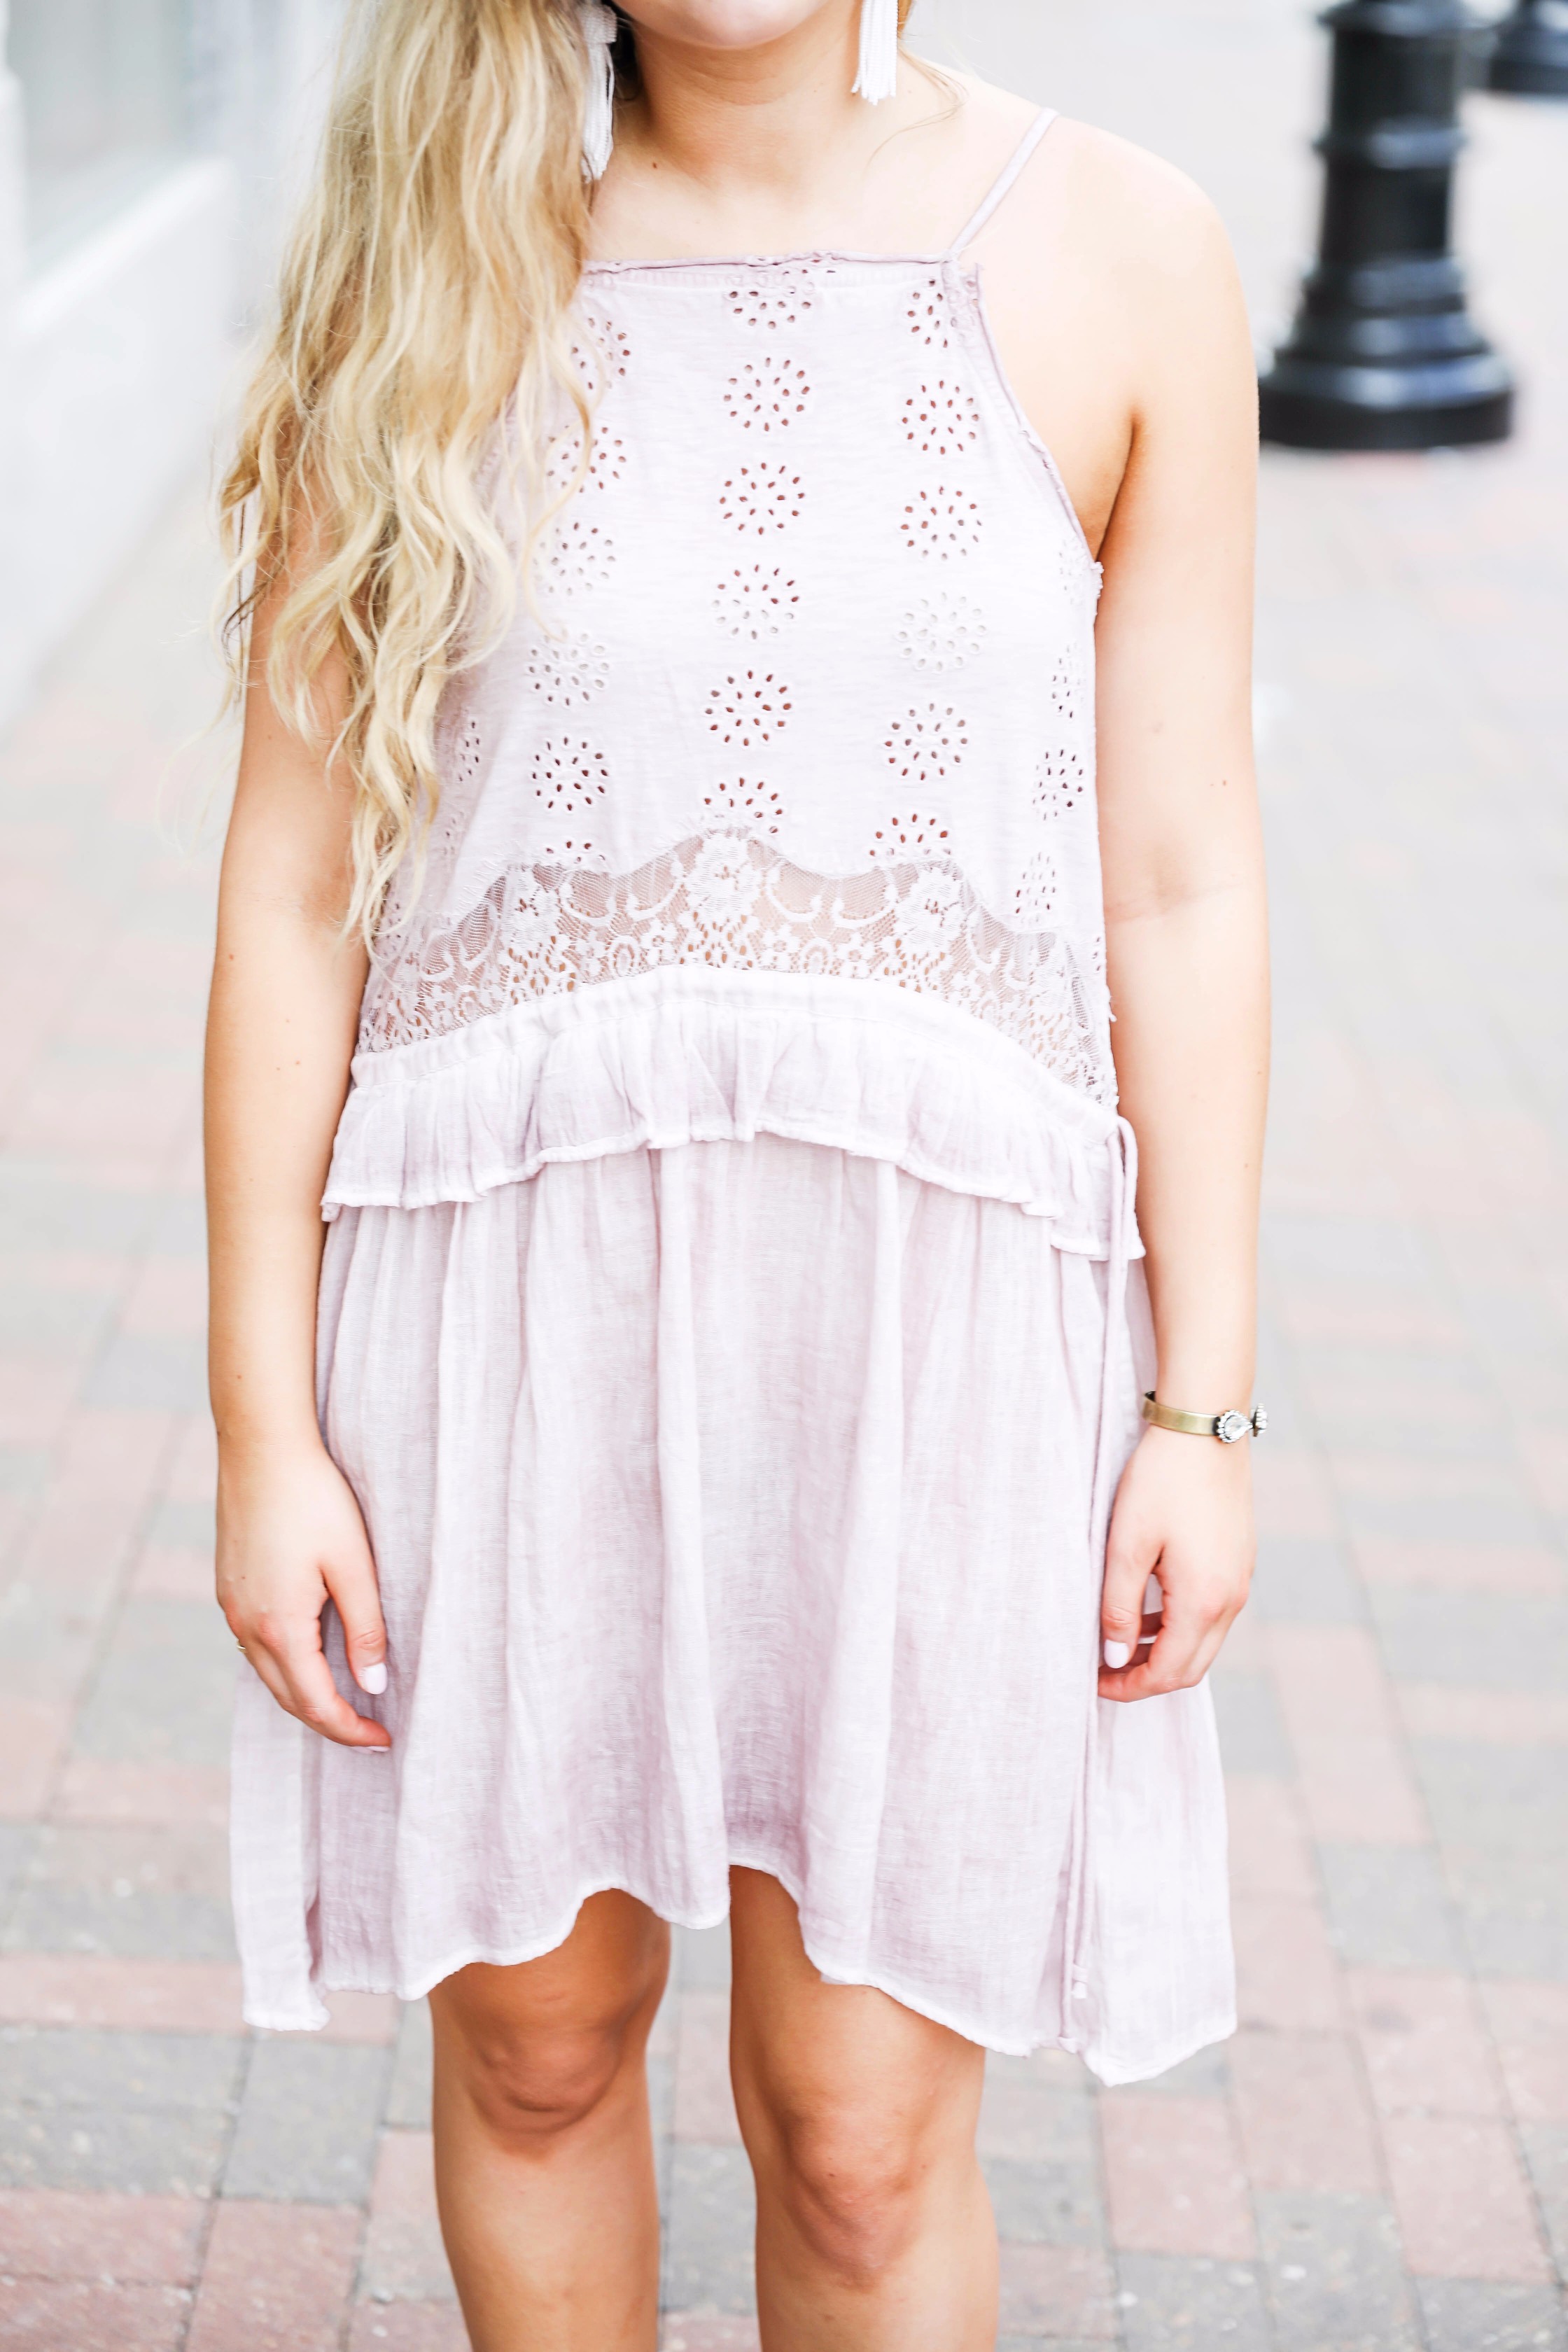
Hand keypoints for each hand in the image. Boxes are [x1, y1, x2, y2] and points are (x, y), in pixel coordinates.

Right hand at [216, 1436, 390, 1748]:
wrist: (260, 1446)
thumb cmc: (314, 1498)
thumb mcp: (354, 1565)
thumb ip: (365, 1629)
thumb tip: (374, 1684)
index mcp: (279, 1626)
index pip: (316, 1703)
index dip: (351, 1730)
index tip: (385, 1741)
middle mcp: (246, 1624)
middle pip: (288, 1697)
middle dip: (329, 1721)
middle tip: (371, 1732)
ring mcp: (231, 1606)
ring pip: (270, 1672)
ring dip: (306, 1694)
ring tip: (347, 1700)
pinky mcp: (228, 1586)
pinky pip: (257, 1643)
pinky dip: (287, 1663)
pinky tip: (312, 1655)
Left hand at [1098, 1424, 1253, 1701]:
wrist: (1205, 1426)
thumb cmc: (1161, 1481)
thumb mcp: (1126, 1546)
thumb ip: (1120, 1608)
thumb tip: (1115, 1658)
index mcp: (1204, 1601)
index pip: (1169, 1672)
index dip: (1129, 1686)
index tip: (1093, 1681)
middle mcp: (1232, 1598)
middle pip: (1191, 1666)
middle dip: (1147, 1677)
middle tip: (1105, 1670)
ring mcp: (1241, 1579)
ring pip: (1204, 1640)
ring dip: (1163, 1650)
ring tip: (1119, 1639)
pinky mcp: (1239, 1560)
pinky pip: (1212, 1612)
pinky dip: (1180, 1623)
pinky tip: (1148, 1606)